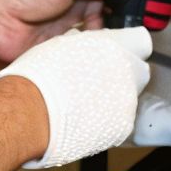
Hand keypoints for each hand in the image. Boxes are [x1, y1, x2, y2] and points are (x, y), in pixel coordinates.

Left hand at [0, 0, 128, 65]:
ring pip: (88, 33)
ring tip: (107, 43)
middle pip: (98, 11)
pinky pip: (73, 51)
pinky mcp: (51, 45)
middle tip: (117, 29)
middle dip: (108, 20)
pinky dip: (83, 53)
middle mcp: (64, 0)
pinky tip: (91, 54)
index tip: (126, 7)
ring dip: (96, 38)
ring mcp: (58, 23)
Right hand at [0, 27, 153, 167]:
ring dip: (113, 99)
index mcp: (113, 46)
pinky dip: (107, 121)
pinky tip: (85, 120)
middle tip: (98, 82)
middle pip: (137, 72)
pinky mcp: (122, 127)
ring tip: (85, 103)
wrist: (32, 111)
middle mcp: (127, 73)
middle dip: (122, 76)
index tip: (119, 54)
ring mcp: (127, 102)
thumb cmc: (39, 78)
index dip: (127, 49)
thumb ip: (85, 47)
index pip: (138, 42)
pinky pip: (120, 122)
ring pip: (128, 98)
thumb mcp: (63, 46)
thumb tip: (85, 47)